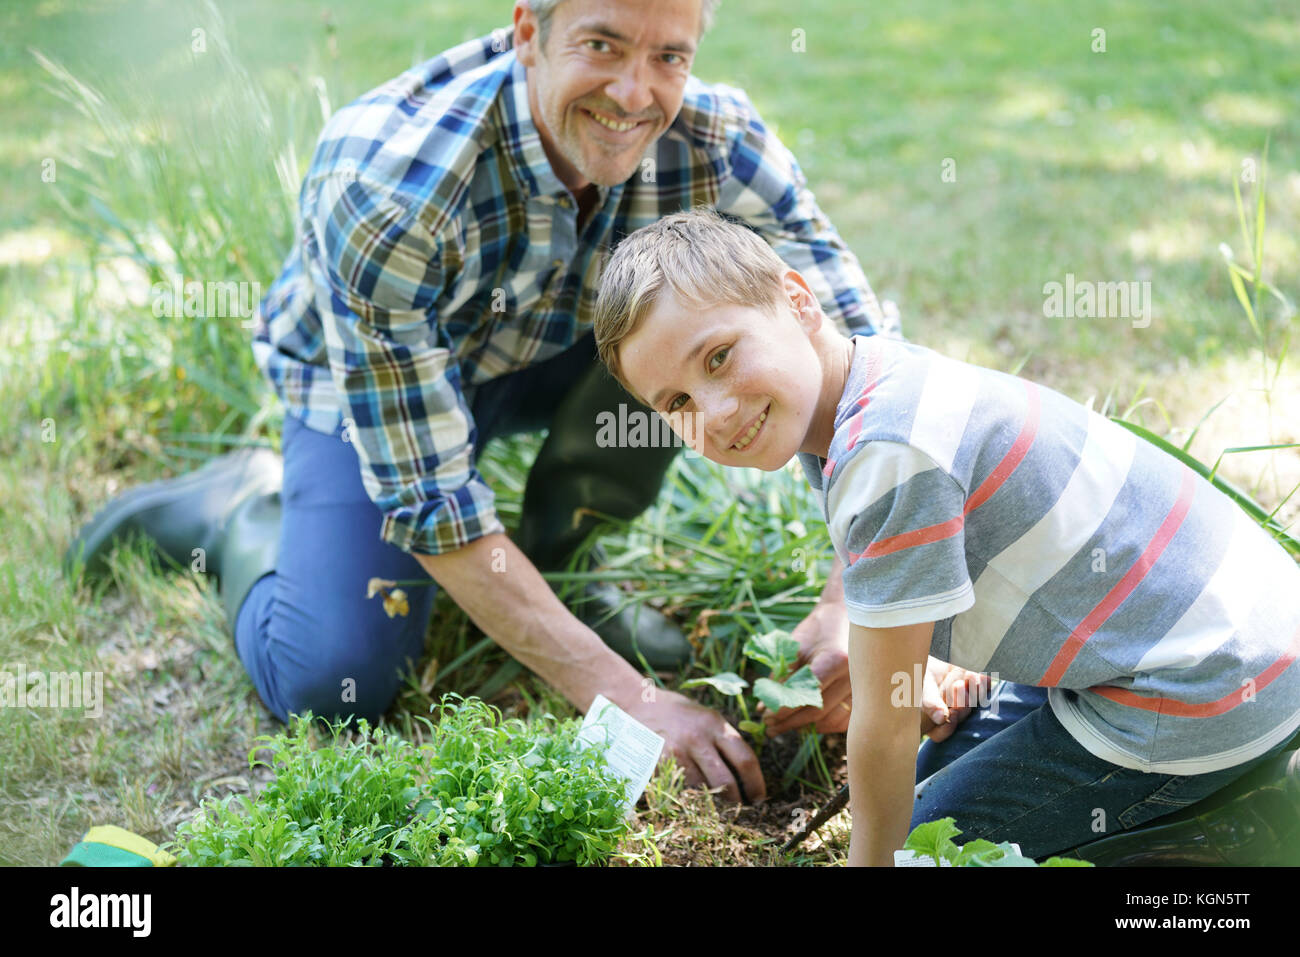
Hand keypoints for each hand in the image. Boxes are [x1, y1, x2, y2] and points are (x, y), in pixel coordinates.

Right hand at [626, 689, 765, 803]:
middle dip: (736, 798)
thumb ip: (725, 739)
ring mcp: (676, 752)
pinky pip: (680, 788)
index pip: (745, 760)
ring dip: (710, 797)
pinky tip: (688, 788)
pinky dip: (688, 793)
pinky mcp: (658, 764)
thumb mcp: (708, 717)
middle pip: (726, 781)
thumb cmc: (680, 713)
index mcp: (715, 724)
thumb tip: (747, 772)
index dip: (756, 783)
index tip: (759, 796)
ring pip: (702, 789)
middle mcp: (697, 738)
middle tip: (739, 805)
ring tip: (711, 794)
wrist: (640, 703)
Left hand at [759, 602, 851, 735]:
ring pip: (831, 721)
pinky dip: (824, 726)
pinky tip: (807, 723)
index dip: (784, 709)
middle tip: (769, 726)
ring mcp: (863, 688)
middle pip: (818, 712)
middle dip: (789, 722)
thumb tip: (764, 706)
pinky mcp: (865, 695)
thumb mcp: (796, 646)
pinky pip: (844, 721)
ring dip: (805, 728)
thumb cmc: (819, 630)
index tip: (766, 717)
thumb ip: (781, 676)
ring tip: (783, 726)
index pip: (807, 693)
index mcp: (835, 660)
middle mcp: (853, 677)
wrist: (847, 619)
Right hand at [918, 659, 989, 742]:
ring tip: (970, 676)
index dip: (948, 727)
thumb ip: (929, 703)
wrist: (920, 652)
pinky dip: (984, 682)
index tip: (951, 714)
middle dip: (962, 703)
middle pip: (960, 716)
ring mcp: (962, 698)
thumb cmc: (913, 674)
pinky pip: (983, 688)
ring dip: (975, 691)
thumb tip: (941, 717)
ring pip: (974, 703)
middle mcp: (948, 711)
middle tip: (958, 686)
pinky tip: (980, 674)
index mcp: (930, 718)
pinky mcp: (972, 684)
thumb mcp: (916, 687)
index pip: (941, 733)